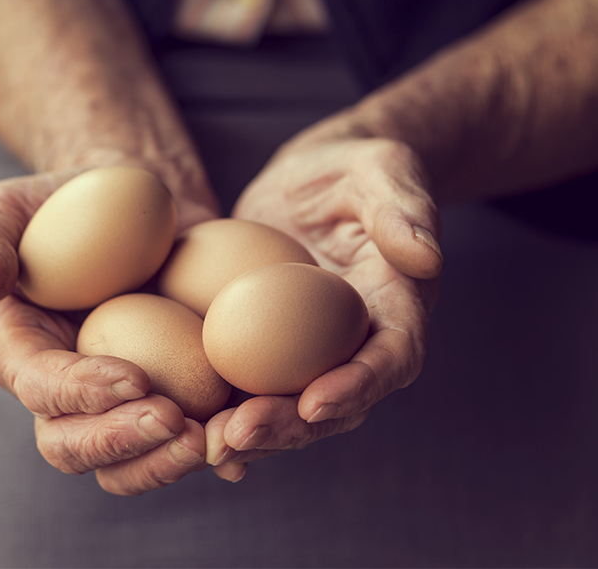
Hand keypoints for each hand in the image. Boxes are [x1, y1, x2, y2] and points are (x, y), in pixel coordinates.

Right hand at [0, 168, 217, 494]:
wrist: (139, 205)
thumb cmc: (68, 201)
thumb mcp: (9, 204)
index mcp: (19, 352)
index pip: (39, 387)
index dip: (80, 393)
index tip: (135, 378)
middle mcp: (61, 392)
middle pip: (74, 446)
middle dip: (122, 443)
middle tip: (175, 422)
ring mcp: (114, 402)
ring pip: (127, 462)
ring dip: (166, 462)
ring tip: (212, 440)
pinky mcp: (165, 395)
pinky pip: (178, 441)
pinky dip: (208, 452)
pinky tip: (237, 447)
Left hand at [205, 133, 441, 481]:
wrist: (314, 178)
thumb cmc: (355, 168)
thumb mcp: (383, 170)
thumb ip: (403, 209)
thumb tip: (426, 257)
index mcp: (395, 308)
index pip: (390, 358)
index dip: (358, 386)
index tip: (315, 402)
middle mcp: (355, 342)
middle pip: (334, 402)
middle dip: (290, 426)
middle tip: (239, 434)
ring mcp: (310, 350)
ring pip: (288, 407)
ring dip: (251, 432)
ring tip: (204, 442)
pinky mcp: (268, 345)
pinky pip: (249, 385)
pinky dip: (222, 410)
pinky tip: (185, 424)